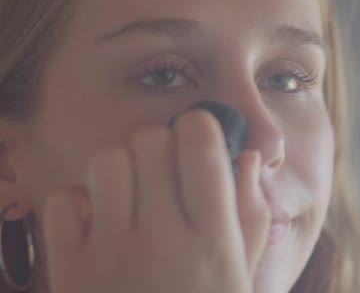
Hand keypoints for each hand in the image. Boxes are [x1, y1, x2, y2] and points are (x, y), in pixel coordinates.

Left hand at [42, 109, 269, 292]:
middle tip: (166, 174)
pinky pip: (63, 200)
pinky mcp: (70, 271)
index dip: (200, 128)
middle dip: (161, 146)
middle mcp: (164, 239)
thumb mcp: (244, 275)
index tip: (199, 141)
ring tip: (134, 197)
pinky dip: (79, 204)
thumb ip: (251, 213)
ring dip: (122, 170)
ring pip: (108, 161)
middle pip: (151, 139)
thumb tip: (245, 158)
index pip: (201, 142)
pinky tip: (99, 224)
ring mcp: (112, 254)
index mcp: (214, 238)